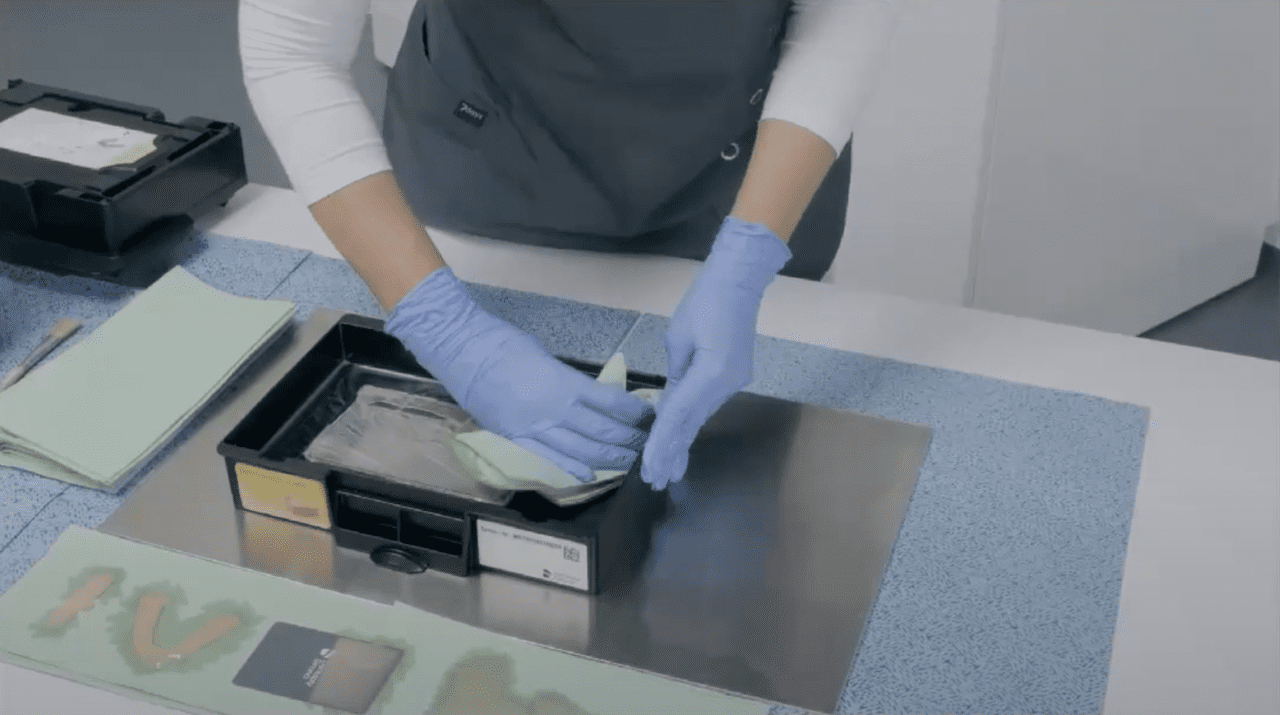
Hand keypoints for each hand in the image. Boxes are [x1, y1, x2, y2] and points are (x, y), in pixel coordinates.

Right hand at [385, 268, 653, 481]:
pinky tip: (590, 476)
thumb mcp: (546, 357)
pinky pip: (549, 460)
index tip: (651, 417)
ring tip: (630, 462)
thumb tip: (592, 395)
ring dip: (609, 458)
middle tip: (649, 445)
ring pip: (581, 451)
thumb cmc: (504, 343)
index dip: (635, 413)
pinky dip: (572, 470)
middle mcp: (553, 411)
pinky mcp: (515, 439)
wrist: (462, 350)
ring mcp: (533, 429)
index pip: (611, 403)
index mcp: (564, 383)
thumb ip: (569, 381)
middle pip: (602, 432)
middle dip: (629, 440)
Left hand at [640, 217, 791, 488]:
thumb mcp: (677, 338)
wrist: (739, 280)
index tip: (648, 467)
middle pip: (692, 423)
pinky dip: (692, 423)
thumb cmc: (704, 300)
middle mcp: (727, 384)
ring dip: (682, 443)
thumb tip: (668, 403)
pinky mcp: (734, 376)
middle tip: (655, 481)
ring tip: (667, 472)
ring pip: (700, 417)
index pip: (679, 415)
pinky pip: (707, 405)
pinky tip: (682, 442)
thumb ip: (674, 376)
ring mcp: (734, 381)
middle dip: (672, 453)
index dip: (661, 442)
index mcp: (712, 372)